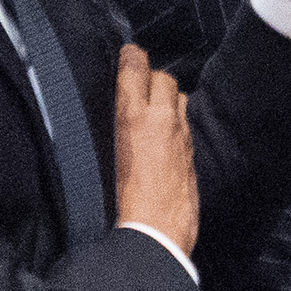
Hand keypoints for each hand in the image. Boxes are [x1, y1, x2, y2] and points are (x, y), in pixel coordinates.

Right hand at [111, 43, 197, 254]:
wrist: (155, 235)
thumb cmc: (118, 204)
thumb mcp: (99, 162)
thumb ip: (105, 130)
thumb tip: (106, 115)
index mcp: (133, 117)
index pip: (136, 67)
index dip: (131, 57)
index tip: (127, 55)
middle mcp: (162, 120)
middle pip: (163, 77)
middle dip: (151, 77)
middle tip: (137, 85)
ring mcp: (180, 136)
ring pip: (179, 98)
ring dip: (166, 99)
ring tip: (150, 110)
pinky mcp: (191, 154)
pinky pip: (184, 124)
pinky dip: (175, 122)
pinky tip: (163, 136)